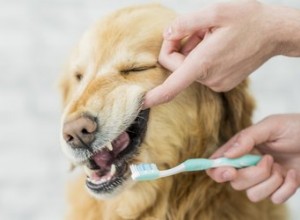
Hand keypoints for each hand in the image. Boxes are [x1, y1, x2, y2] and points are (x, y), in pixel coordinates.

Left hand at [143, 0, 299, 107]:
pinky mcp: (221, 83)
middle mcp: (209, 78)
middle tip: (199, 30)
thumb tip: (168, 34)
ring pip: (189, 67)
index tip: (141, 103)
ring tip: (212, 36)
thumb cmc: (249, 19)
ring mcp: (216, 83)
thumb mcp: (215, 11)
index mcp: (204, 62)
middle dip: (180, 46)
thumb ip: (186, 22)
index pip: (173, 85)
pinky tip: (217, 45)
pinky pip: (200, 71)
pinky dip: (201, 57)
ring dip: (193, 50)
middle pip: (177, 66)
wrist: (275, 32)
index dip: (155, 96)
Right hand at [207, 114, 299, 203]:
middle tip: (268, 159)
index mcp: (241, 149)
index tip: (229, 171)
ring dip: (270, 182)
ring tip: (281, 166)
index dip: (217, 171)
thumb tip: (227, 154)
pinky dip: (286, 188)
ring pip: (253, 195)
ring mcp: (264, 179)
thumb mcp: (270, 126)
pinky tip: (293, 173)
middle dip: (253, 174)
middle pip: (235, 182)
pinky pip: (275, 199)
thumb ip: (246, 138)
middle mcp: (249, 165)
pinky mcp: (279, 188)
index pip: (218, 164)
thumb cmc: (296, 127)